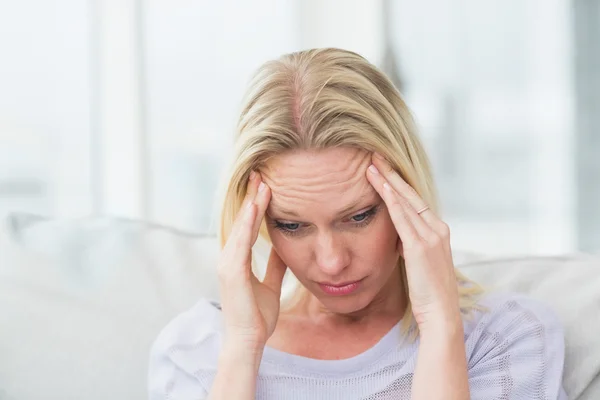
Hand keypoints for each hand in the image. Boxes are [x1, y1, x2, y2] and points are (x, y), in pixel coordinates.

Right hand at [217, 171, 286, 350]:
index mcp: (237, 260)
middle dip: (251, 197)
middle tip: (260, 173)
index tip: (265, 186)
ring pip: (241, 226)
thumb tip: (283, 248)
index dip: (256, 206)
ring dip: (251, 204)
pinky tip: (256, 207)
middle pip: (241, 221)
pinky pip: (241, 242)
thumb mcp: (270, 284)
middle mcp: (229, 258)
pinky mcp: (231, 272)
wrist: (249, 340)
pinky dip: (248, 223)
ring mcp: (227, 264)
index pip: (247, 227)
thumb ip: (274, 266)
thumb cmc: (257, 316)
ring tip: (261, 182)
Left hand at [366, 154, 460, 330]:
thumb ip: (411, 245)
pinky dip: (390, 199)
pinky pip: (402, 217)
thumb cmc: (428, 292)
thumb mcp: (420, 262)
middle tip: (375, 156)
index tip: (383, 168)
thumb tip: (398, 236)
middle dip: (391, 173)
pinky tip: (379, 186)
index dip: (398, 183)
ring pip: (405, 201)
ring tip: (370, 164)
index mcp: (438, 231)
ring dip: (387, 181)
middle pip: (410, 194)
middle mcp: (437, 228)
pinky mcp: (420, 247)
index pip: (415, 200)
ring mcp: (431, 236)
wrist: (441, 314)